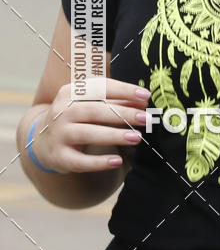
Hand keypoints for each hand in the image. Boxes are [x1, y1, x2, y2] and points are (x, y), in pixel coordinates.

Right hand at [30, 79, 150, 173]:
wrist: (43, 142)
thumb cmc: (76, 118)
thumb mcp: (90, 105)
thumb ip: (114, 101)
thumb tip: (143, 100)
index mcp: (70, 92)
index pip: (99, 88)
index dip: (124, 91)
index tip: (146, 96)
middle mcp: (61, 111)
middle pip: (95, 110)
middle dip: (123, 114)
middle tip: (146, 118)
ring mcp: (58, 134)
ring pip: (88, 134)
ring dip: (114, 136)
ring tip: (137, 138)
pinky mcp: (59, 156)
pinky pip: (80, 161)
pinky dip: (99, 162)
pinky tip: (117, 161)